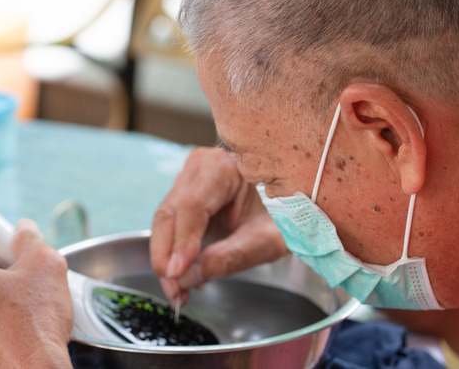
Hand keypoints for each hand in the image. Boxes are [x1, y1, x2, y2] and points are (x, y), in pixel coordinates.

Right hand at [150, 147, 288, 304]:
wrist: (293, 205)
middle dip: (167, 256)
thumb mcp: (264, 242)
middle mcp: (201, 167)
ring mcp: (190, 179)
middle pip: (170, 213)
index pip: (192, 206)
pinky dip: (173, 253)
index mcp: (225, 168)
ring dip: (167, 259)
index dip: (181, 242)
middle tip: (174, 290)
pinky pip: (171, 225)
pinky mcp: (186, 195)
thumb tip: (187, 277)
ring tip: (178, 291)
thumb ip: (227, 258)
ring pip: (165, 221)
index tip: (177, 273)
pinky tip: (181, 277)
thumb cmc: (284, 216)